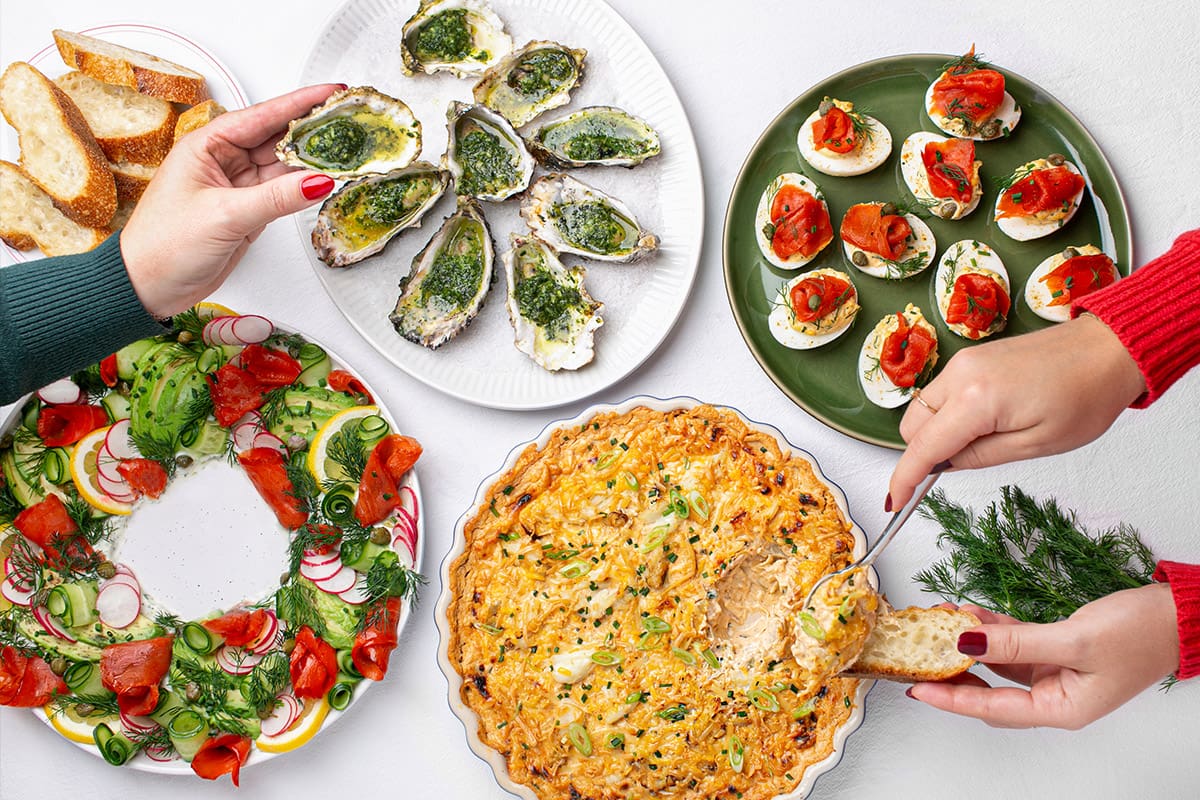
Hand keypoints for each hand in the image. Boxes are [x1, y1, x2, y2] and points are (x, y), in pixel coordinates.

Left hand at [119, 84, 343, 317]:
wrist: (148, 287)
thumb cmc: (164, 246)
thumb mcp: (224, 216)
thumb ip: (275, 198)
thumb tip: (318, 181)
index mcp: (206, 146)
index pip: (262, 116)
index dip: (300, 103)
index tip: (332, 92)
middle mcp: (223, 161)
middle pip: (277, 137)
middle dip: (313, 129)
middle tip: (350, 120)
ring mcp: (238, 186)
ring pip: (284, 165)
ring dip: (314, 159)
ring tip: (348, 148)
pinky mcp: (248, 211)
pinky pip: (283, 192)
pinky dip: (306, 187)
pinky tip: (327, 179)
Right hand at [887, 314, 1145, 508]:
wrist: (1108, 348)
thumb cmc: (1085, 396)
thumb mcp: (1036, 444)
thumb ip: (980, 457)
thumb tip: (942, 465)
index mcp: (976, 399)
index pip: (922, 446)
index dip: (904, 478)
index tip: (894, 502)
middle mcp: (959, 374)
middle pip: (913, 426)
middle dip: (925, 452)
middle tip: (966, 464)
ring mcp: (962, 361)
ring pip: (923, 409)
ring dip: (938, 432)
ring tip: (988, 439)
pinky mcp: (970, 357)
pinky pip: (941, 394)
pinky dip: (949, 415)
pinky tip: (987, 421)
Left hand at [908, 584, 1178, 728]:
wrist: (1179, 615)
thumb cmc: (1142, 634)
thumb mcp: (1072, 639)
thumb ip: (1015, 643)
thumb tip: (966, 642)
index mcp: (1062, 709)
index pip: (993, 707)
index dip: (952, 697)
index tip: (917, 687)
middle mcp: (1055, 696)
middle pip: (990, 689)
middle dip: (953, 670)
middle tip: (918, 655)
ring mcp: (1055, 672)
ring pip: (998, 662)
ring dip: (969, 642)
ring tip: (937, 621)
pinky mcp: (1057, 650)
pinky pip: (1013, 642)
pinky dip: (991, 629)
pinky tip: (967, 613)